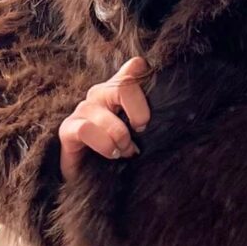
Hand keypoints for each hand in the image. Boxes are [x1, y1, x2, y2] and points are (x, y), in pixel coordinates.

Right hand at [58, 55, 150, 172]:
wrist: (92, 179)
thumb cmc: (122, 153)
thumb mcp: (142, 133)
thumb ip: (153, 118)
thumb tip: (178, 117)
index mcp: (120, 89)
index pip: (136, 66)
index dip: (148, 81)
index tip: (152, 110)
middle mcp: (100, 94)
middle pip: (125, 84)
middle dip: (139, 113)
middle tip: (141, 132)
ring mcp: (83, 109)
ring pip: (107, 116)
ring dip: (120, 138)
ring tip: (124, 152)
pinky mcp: (67, 129)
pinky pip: (86, 129)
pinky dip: (103, 144)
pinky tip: (111, 155)